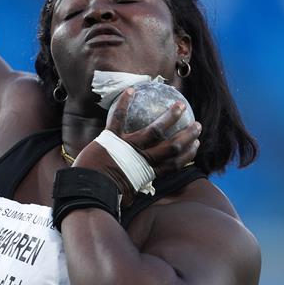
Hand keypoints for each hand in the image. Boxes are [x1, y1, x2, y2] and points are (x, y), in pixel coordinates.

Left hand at [72, 88, 201, 206]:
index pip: (175, 163)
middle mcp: (143, 159)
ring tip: (179, 104)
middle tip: (196, 124)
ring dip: (170, 117)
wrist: (87, 191)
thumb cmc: (104, 194)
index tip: (196, 144)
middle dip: (187, 134)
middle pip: (172, 146)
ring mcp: (129, 147)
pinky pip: (119, 117)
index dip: (188, 153)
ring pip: (155, 130)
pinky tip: (131, 90)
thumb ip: (134, 186)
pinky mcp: (112, 138)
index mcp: (148, 173)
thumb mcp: (126, 194)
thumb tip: (138, 189)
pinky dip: (125, 103)